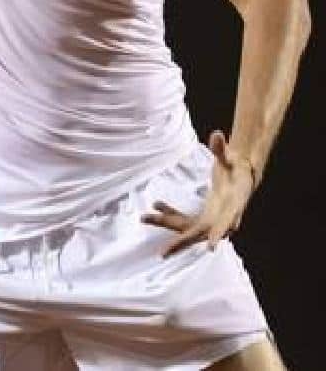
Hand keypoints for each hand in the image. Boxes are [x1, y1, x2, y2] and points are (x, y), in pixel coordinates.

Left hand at [142, 130, 256, 257]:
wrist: (242, 176)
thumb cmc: (237, 168)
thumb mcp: (231, 158)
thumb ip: (222, 149)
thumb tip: (216, 134)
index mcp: (232, 206)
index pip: (224, 223)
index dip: (217, 234)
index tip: (211, 247)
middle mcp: (221, 217)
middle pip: (200, 232)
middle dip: (182, 242)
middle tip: (163, 253)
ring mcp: (211, 218)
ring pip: (188, 227)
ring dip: (168, 223)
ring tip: (144, 217)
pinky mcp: (204, 216)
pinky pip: (185, 219)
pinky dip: (170, 214)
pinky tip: (156, 204)